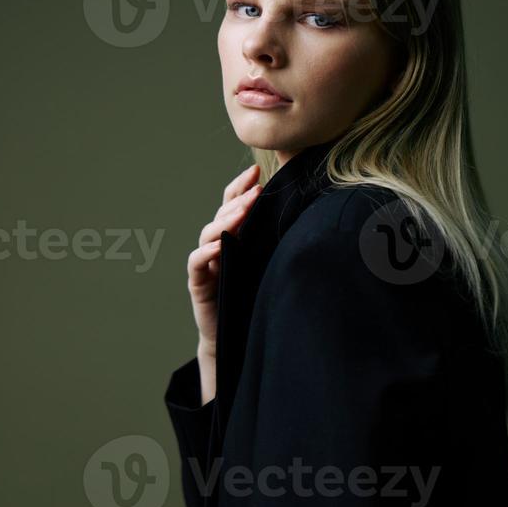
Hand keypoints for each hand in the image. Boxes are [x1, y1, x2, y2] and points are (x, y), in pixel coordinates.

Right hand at [187, 163, 262, 358]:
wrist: (238, 336)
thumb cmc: (256, 297)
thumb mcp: (271, 263)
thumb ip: (278, 241)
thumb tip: (310, 218)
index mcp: (234, 236)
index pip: (233, 204)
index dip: (242, 186)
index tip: (258, 171)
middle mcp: (217, 245)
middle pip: (223, 214)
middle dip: (240, 200)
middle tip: (257, 190)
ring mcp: (207, 262)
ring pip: (209, 233)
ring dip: (226, 220)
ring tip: (243, 212)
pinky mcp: (198, 282)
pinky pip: (197, 261)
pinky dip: (206, 251)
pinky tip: (220, 245)